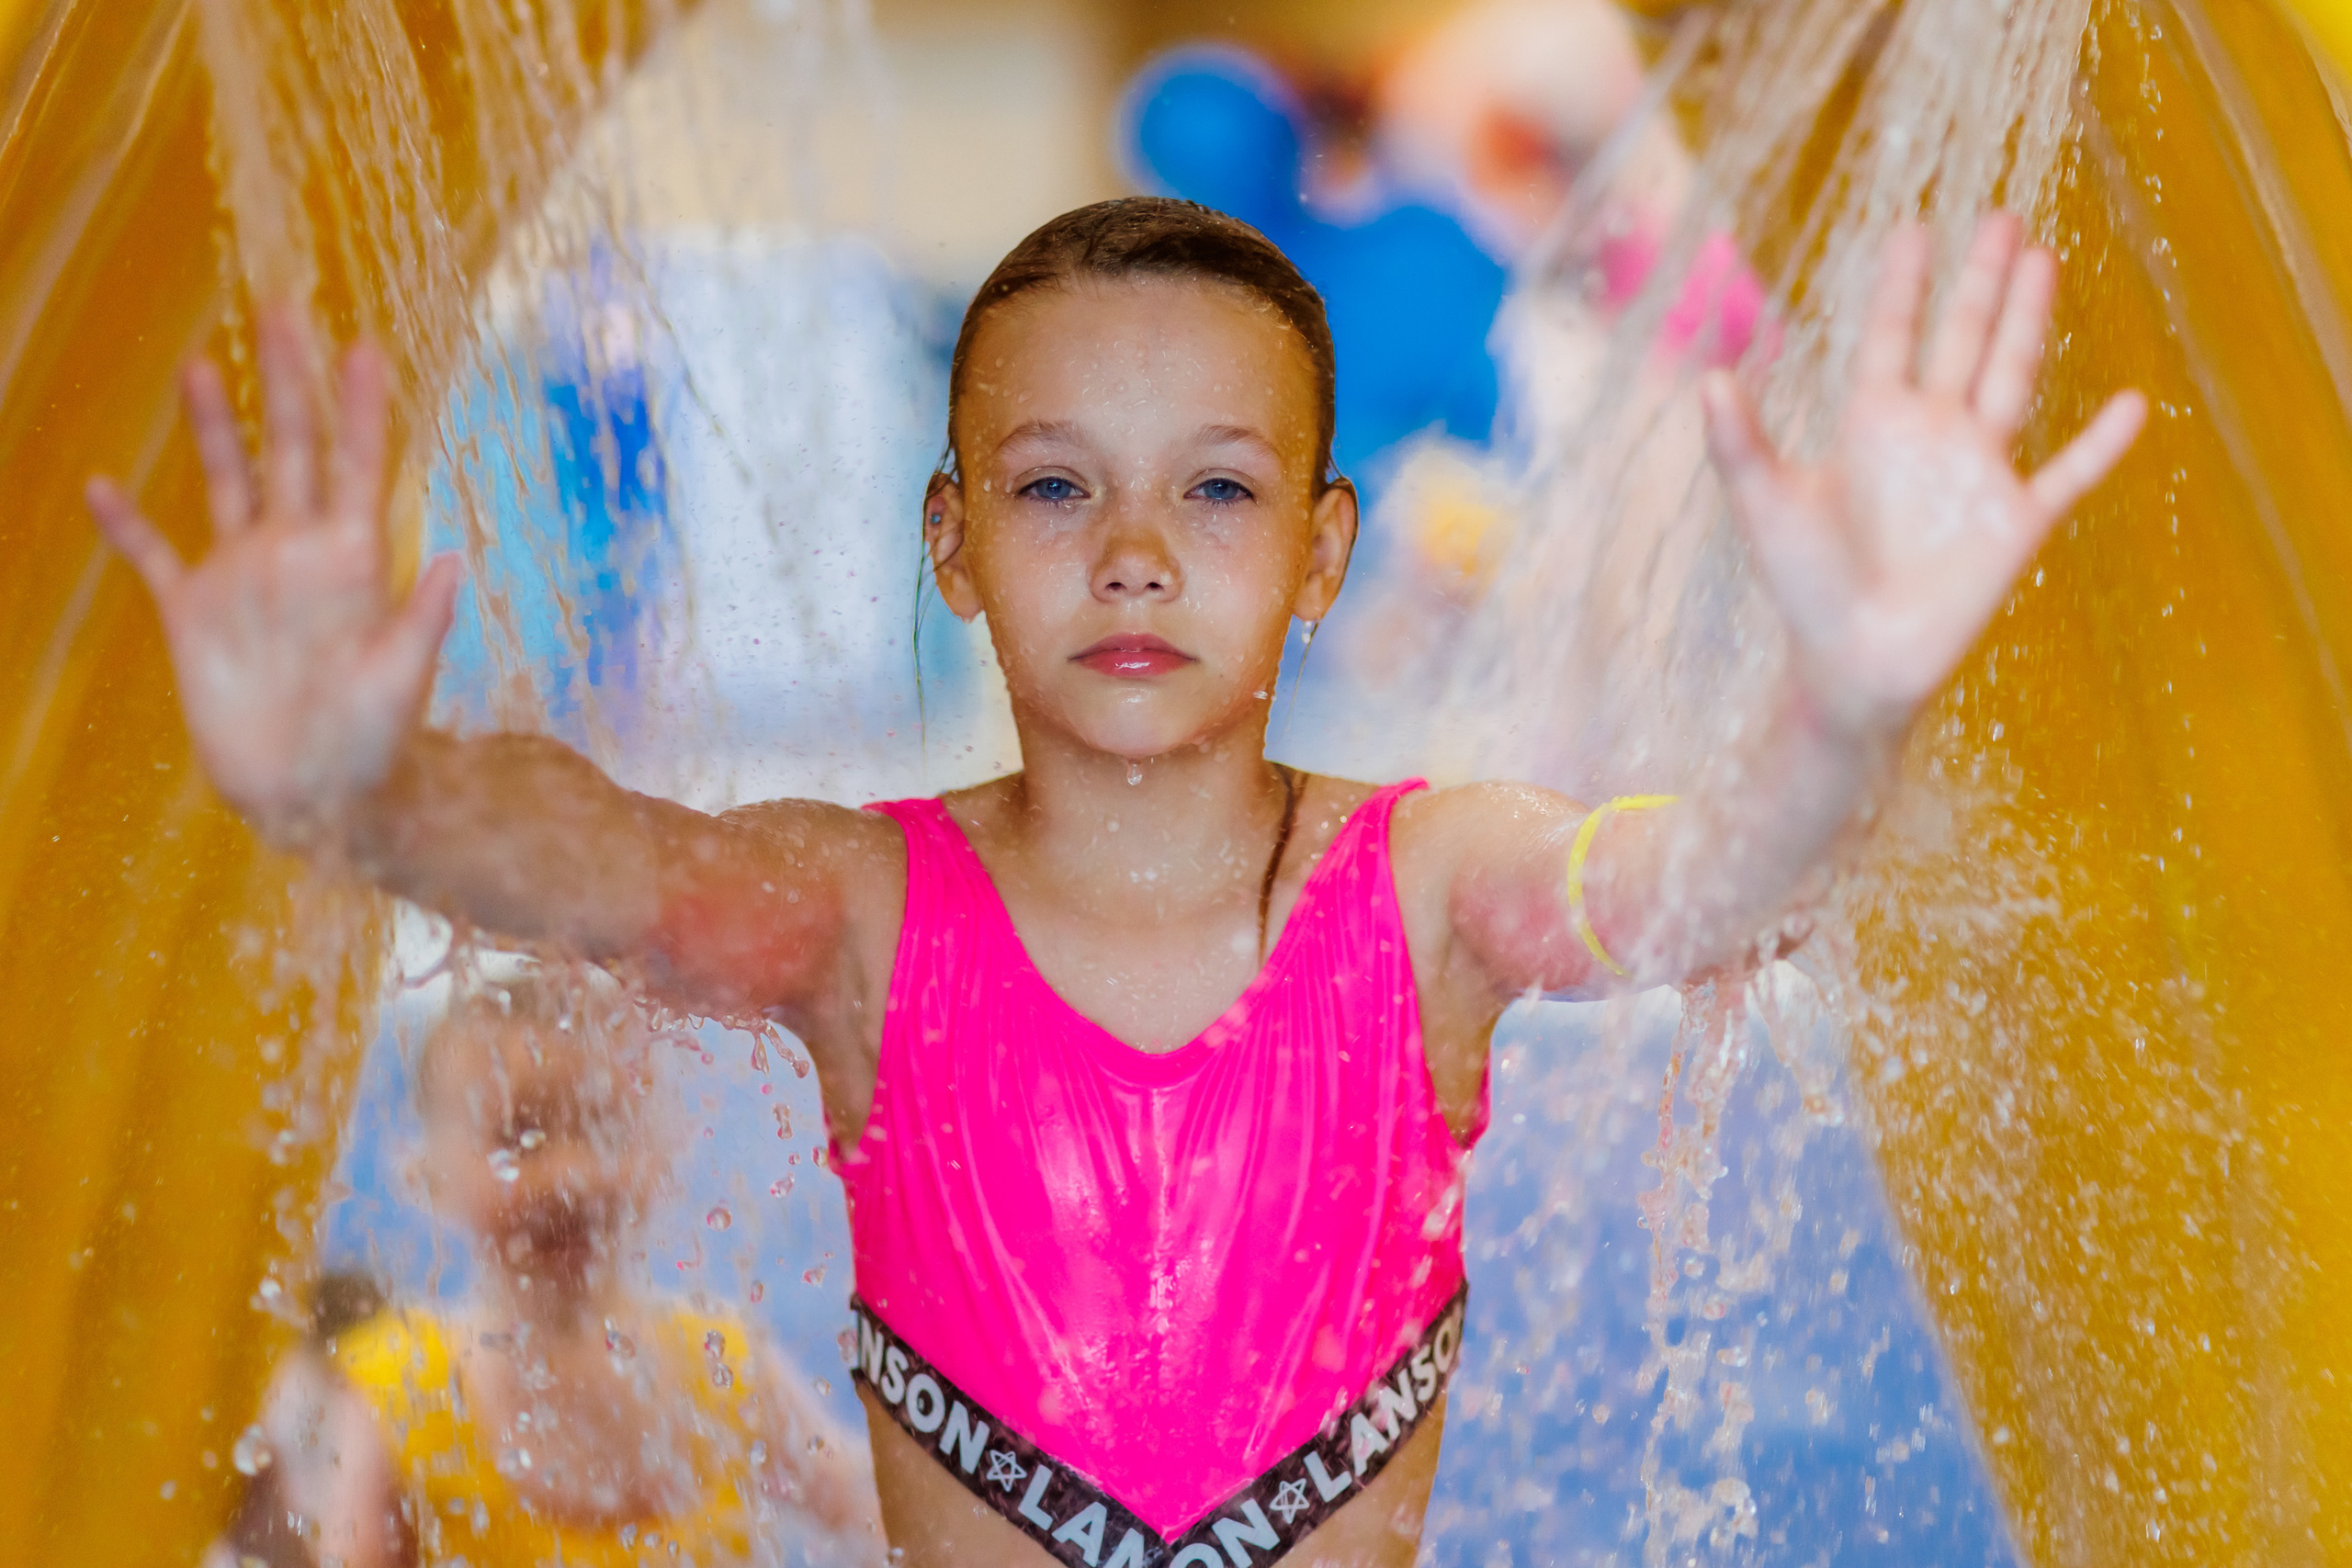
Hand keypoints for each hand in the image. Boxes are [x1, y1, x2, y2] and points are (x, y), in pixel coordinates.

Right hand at [87, 309, 461, 844]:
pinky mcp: (191, 614)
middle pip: (292, 448)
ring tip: (203, 366)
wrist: (316, 795)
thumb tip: (455, 561)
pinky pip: (153, 558)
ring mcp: (241, 576)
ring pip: (226, 481)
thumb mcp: (402, 681)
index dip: (361, 408)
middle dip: (289, 381)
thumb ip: (423, 621)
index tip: (363, 346)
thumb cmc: (373, 743)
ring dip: (216, 426)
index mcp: (353, 560)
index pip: (360, 465)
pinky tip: (100, 487)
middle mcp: (296, 552)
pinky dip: (126, 526)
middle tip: (284, 309)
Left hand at [1701, 214, 2145, 741]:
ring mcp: (1978, 472)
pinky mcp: (2016, 521)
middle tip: (2002, 216)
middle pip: (1962, 338)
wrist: (1853, 662)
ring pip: (2014, 377)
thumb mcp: (1766, 506)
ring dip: (2029, 322)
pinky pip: (2068, 474)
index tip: (1914, 228)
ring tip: (2046, 261)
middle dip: (1982, 280)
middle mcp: (1930, 434)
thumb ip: (1739, 444)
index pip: (1892, 335)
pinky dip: (2101, 444)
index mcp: (1871, 423)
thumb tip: (1708, 378)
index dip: (1903, 284)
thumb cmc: (1805, 588)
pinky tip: (2133, 404)